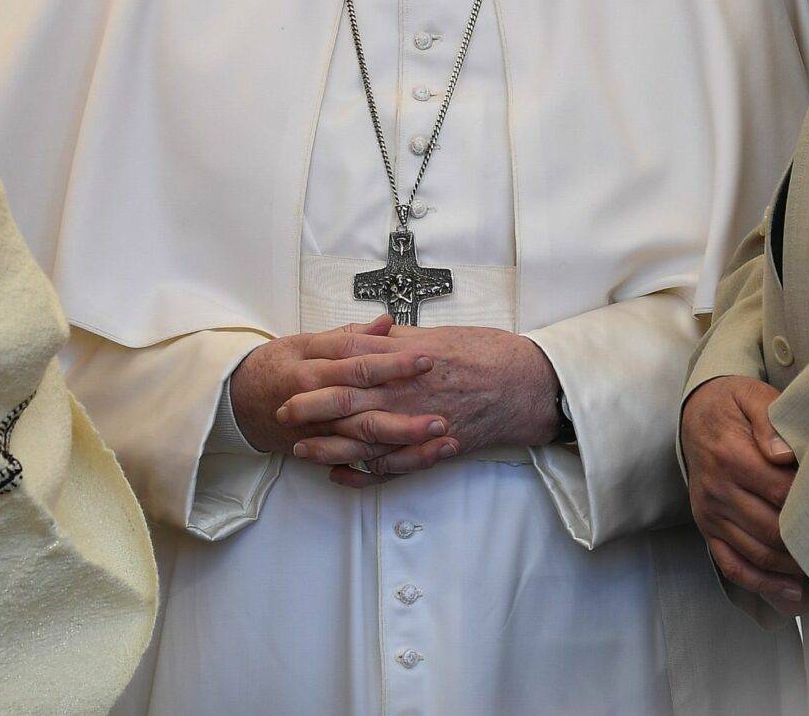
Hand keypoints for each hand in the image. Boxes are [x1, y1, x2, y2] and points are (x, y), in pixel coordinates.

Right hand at [228, 318, 445, 461]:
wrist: (238, 402)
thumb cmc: (279, 366)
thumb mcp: (308, 342)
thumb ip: (351, 335)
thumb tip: (388, 322)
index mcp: (316, 366)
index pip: (360, 361)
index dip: (394, 361)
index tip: (428, 359)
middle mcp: (317, 400)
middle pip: (365, 406)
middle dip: (404, 410)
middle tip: (442, 411)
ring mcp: (320, 430)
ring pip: (364, 439)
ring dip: (403, 440)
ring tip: (440, 437)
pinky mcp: (322, 451)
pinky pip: (356, 462)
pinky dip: (385, 464)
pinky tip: (417, 461)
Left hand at [274, 325, 558, 488]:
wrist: (526, 384)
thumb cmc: (487, 353)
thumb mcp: (440, 336)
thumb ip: (401, 340)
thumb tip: (371, 334)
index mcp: (407, 359)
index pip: (352, 364)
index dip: (320, 370)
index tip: (293, 374)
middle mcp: (408, 391)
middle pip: (349, 401)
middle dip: (312, 408)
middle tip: (281, 412)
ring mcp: (419, 423)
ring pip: (364, 438)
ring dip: (330, 444)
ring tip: (301, 449)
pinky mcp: (432, 448)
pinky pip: (392, 467)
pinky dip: (364, 473)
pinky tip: (341, 475)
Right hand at [680, 375, 808, 614]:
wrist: (695, 414)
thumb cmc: (733, 405)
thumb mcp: (750, 396)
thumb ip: (769, 419)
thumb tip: (784, 454)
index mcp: (730, 455)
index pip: (780, 491)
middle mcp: (716, 489)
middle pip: (771, 529)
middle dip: (807, 542)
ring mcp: (709, 513)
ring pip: (756, 553)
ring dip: (791, 568)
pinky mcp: (707, 529)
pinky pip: (732, 565)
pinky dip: (762, 585)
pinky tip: (792, 594)